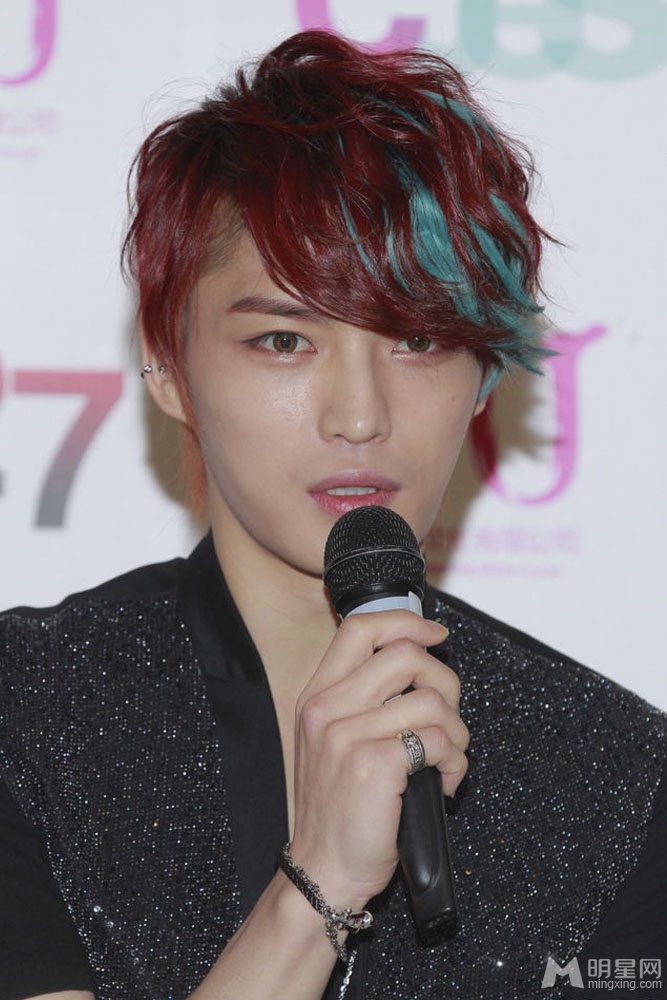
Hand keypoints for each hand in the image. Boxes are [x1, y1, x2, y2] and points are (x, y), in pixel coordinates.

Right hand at [289, 610, 468, 911]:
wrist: (323, 869)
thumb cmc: (339, 808)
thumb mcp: (333, 741)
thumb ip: (364, 699)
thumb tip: (421, 664)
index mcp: (318, 696)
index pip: (359, 628)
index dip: (406, 621)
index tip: (435, 635)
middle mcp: (327, 708)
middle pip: (405, 654)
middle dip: (445, 680)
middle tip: (448, 715)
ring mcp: (347, 735)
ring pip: (431, 701)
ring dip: (458, 732)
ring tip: (447, 760)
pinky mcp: (374, 765)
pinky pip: (439, 740)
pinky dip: (456, 762)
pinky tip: (444, 783)